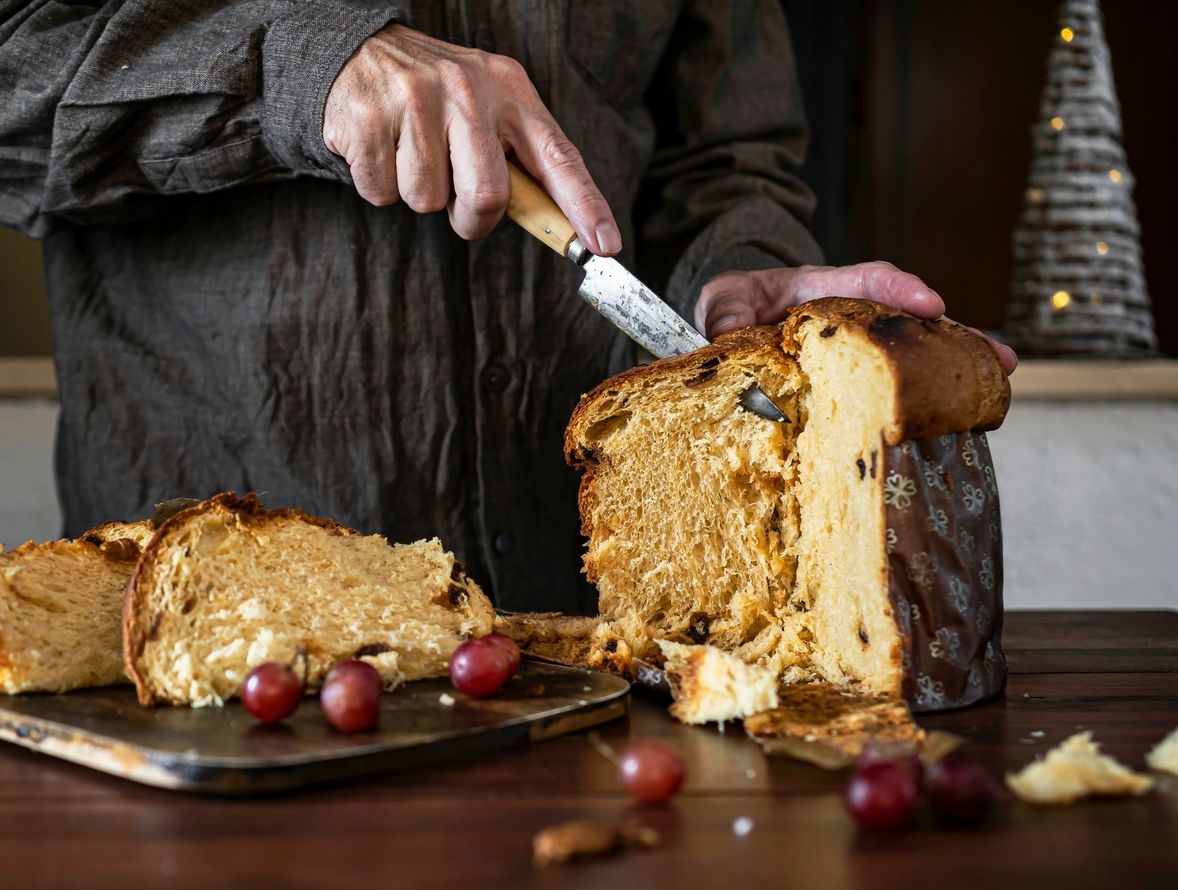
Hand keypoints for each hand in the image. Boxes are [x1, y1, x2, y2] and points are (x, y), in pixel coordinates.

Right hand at [323, 24, 620, 253]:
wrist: (358, 52)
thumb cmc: (436, 96)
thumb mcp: (487, 107)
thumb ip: (519, 157)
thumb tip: (557, 225)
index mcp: (509, 89)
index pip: (558, 156)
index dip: (585, 205)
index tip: (605, 246)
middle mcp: (467, 88)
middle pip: (487, 196)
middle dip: (471, 218)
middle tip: (457, 202)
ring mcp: (416, 98)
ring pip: (428, 200)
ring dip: (419, 196)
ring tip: (412, 154)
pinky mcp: (369, 117)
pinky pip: (383, 194)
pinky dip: (380, 186)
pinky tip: (382, 149)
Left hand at [695, 262, 1017, 374]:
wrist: (727, 326)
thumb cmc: (731, 307)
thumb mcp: (720, 303)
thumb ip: (724, 315)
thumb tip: (725, 335)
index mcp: (818, 291)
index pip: (863, 281)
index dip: (898, 290)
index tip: (930, 304)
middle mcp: (848, 319)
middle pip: (908, 323)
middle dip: (954, 336)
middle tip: (1000, 356)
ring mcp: (855, 351)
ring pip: (912, 356)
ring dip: (956, 369)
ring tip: (999, 382)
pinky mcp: (852, 381)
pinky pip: (891, 387)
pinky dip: (925, 399)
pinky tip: (961, 417)